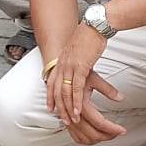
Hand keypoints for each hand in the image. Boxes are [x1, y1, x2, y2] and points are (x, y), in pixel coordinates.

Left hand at [48, 24, 124, 145]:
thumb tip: (79, 67)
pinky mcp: (81, 67)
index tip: (50, 108)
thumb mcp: (79, 52)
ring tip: (72, 120)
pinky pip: (77, 88)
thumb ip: (76, 61)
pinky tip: (78, 111)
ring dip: (68, 108)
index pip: (51, 82)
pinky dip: (77, 101)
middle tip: (63, 121)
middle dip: (59, 107)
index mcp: (62, 61)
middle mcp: (63, 65)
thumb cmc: (89, 36)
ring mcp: (70, 66)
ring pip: (65, 92)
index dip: (50, 97)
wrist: (95, 24)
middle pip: (56, 91)